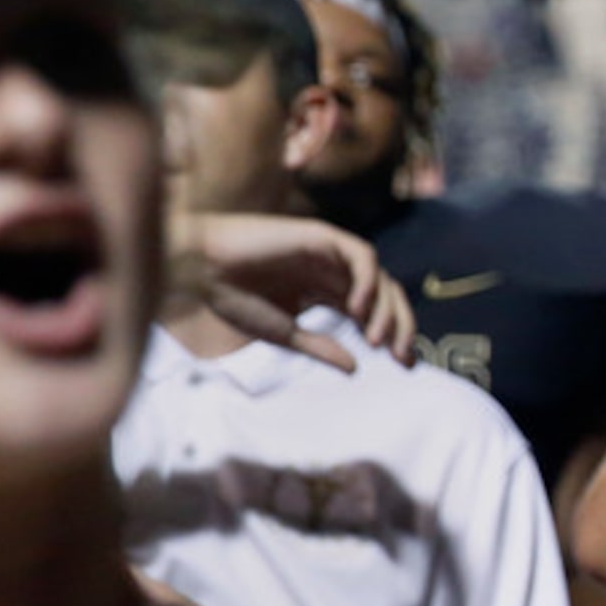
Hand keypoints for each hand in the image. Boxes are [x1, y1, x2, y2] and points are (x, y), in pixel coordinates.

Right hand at [167, 210, 417, 369]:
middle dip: (399, 326)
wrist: (200, 267)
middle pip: (385, 296)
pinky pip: (362, 256)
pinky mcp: (322, 236)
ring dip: (386, 309)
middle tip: (402, 357)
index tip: (405, 365)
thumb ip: (320, 347)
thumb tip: (356, 369)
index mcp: (324, 292)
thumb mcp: (283, 333)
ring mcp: (330, 252)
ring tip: (376, 340)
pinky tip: (357, 308)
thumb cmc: (232, 297)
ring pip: (380, 277)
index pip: (371, 314)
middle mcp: (333, 271)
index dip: (392, 337)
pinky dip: (367, 281)